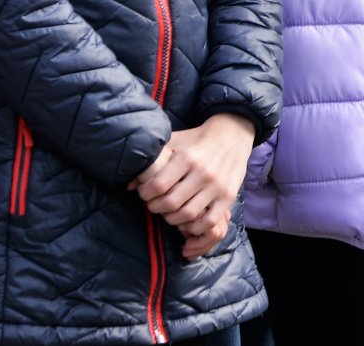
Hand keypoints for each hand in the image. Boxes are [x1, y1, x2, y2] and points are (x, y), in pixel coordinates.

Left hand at [130, 114, 255, 258]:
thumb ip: (152, 160)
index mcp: (187, 157)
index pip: (158, 185)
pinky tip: (187, 222)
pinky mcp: (228, 196)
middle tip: (154, 205)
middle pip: (170, 203)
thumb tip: (130, 184)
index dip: (145, 194)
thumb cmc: (197, 139)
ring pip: (188, 215)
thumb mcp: (174, 142)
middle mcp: (203, 172)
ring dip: (172, 219)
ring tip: (169, 213)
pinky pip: (209, 221)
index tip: (145, 193)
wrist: (233, 134)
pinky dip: (195, 228)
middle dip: (156, 208)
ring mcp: (217, 186)